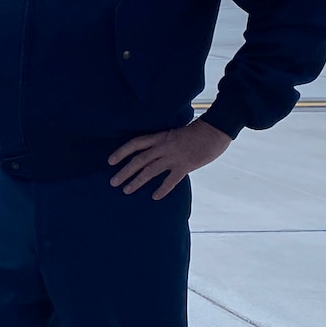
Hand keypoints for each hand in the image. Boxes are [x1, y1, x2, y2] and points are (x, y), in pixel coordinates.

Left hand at [108, 119, 231, 198]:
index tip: (110, 161)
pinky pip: (170, 180)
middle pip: (139, 160)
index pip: (135, 144)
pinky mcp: (185, 166)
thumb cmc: (196, 131)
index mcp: (160, 137)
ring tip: (126, 190)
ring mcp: (173, 157)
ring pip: (150, 171)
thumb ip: (163, 143)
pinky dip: (162, 189)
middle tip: (113, 182)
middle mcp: (163, 147)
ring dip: (137, 181)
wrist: (215, 130)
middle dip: (124, 171)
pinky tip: (155, 197)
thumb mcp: (174, 133)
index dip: (121, 152)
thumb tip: (153, 154)